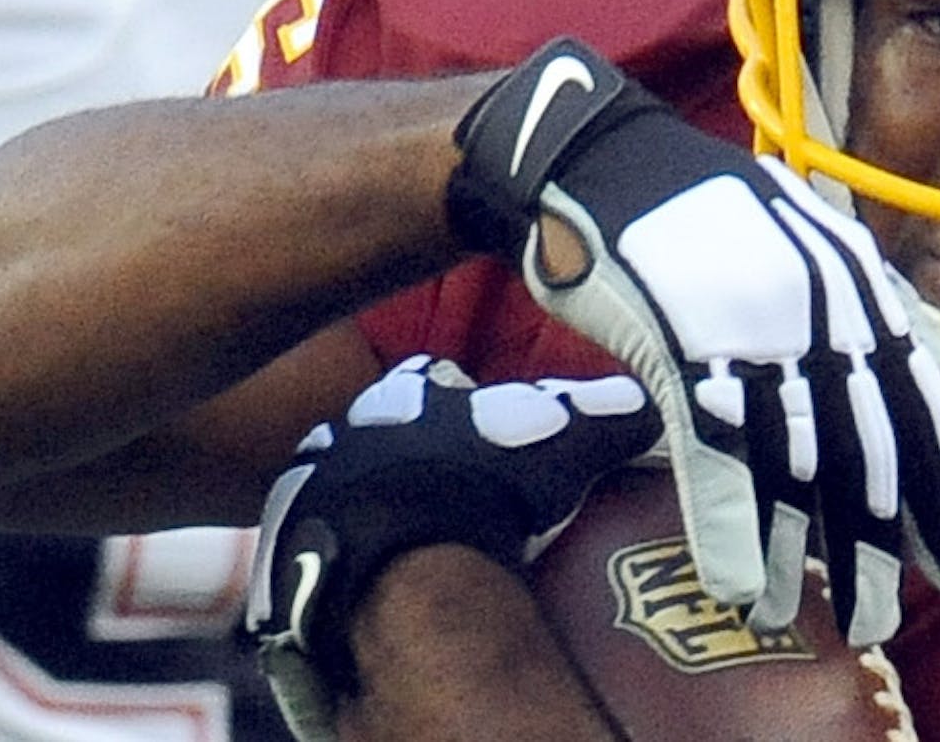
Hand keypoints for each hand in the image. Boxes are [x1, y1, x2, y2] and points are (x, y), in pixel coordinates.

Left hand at [243, 355, 658, 740]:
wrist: (400, 556)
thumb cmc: (484, 488)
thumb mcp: (567, 441)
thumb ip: (608, 416)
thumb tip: (647, 406)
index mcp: (416, 393)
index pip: (433, 378)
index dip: (455, 399)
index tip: (478, 423)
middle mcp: (356, 424)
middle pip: (383, 424)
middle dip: (408, 446)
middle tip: (445, 482)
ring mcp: (316, 477)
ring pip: (342, 473)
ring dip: (370, 492)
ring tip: (407, 526)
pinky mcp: (292, 533)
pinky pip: (317, 528)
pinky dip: (341, 540)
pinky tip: (370, 561)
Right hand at [443, 36, 939, 646]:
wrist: (601, 162)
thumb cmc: (710, 220)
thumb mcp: (822, 251)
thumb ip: (898, 328)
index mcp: (860, 288)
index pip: (923, 413)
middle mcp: (821, 309)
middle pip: (868, 453)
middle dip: (884, 547)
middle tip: (887, 620)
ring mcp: (753, 328)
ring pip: (798, 465)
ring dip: (812, 554)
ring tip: (819, 618)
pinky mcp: (680, 343)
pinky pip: (718, 456)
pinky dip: (734, 529)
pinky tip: (743, 584)